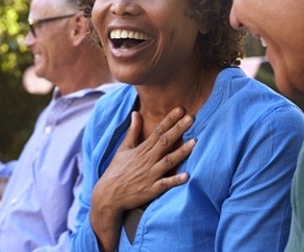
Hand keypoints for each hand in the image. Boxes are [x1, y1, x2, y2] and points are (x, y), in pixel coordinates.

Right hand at [90, 107, 195, 250]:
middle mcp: (148, 160)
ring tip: (195, 142)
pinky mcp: (151, 190)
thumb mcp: (123, 148)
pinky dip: (175, 180)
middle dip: (178, 129)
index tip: (180, 109)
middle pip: (165, 142)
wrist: (108, 195)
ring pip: (169, 161)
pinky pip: (165, 184)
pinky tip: (187, 176)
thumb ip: (133, 131)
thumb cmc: (116, 170)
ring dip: (181, 152)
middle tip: (191, 118)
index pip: (158, 131)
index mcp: (142, 149)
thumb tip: (135, 113)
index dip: (169, 120)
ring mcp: (150, 175)